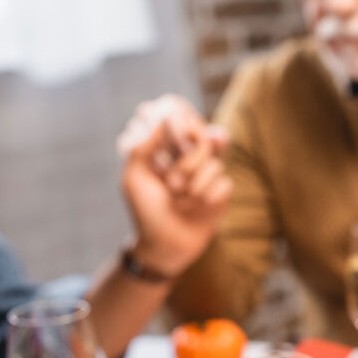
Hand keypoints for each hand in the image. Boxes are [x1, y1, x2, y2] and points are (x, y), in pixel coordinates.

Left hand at [117, 95, 231, 277]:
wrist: (165, 246)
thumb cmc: (146, 211)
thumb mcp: (134, 177)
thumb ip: (143, 143)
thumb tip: (164, 114)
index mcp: (162, 144)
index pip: (177, 112)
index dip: (180, 123)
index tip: (177, 137)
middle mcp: (186, 152)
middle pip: (201, 135)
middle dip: (187, 163)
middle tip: (172, 184)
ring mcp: (206, 170)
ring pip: (214, 162)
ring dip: (194, 187)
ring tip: (180, 201)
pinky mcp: (221, 189)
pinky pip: (223, 183)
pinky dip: (206, 199)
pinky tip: (196, 210)